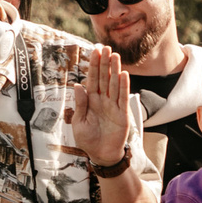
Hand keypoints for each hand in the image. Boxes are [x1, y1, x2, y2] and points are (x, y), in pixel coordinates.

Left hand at [70, 45, 133, 166]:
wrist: (100, 154)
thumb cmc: (88, 139)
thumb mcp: (79, 122)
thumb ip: (80, 104)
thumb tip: (77, 85)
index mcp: (90, 101)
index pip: (92, 79)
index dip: (93, 65)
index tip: (94, 51)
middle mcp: (102, 100)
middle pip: (104, 78)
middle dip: (104, 63)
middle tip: (106, 47)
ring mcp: (113, 105)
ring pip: (114, 84)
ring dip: (114, 70)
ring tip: (115, 56)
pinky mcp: (122, 113)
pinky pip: (122, 97)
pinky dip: (123, 86)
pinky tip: (123, 74)